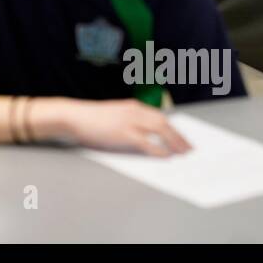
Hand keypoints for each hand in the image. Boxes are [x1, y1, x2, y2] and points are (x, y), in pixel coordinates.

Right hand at [60, 99, 191, 156]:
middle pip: (164, 122)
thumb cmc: (90, 119)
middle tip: (189, 148)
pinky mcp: (123, 133)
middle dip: (178, 136)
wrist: (73, 116)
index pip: (159, 116)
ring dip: (174, 142)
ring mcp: (129, 121)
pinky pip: (147, 142)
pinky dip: (159, 149)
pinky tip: (165, 156)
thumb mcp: (114, 116)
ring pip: (160, 129)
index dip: (173, 128)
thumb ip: (129, 122)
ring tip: (182, 153)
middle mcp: (134, 110)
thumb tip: (144, 136)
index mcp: (133, 106)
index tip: (182, 138)